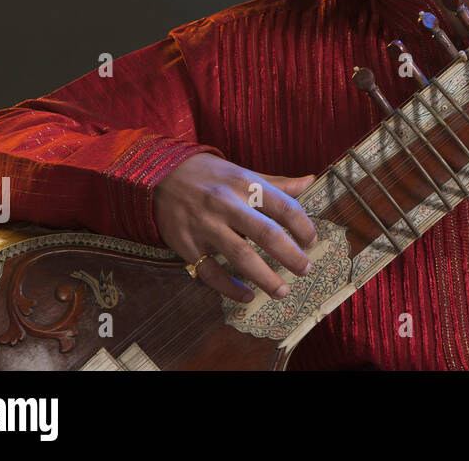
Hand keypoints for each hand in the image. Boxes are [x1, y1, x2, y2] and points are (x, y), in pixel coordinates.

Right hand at [155, 152, 317, 302]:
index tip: (311, 241)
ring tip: (282, 292)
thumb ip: (277, 182)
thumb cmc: (209, 175)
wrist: (158, 176)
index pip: (284, 207)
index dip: (303, 226)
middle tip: (306, 270)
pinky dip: (230, 288)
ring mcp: (206, 226)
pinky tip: (247, 296)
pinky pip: (211, 272)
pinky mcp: (188, 246)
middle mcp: (227, 204)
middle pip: (266, 234)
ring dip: (264, 278)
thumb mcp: (243, 172)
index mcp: (246, 184)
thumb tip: (310, 181)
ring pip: (240, 256)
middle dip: (290, 256)